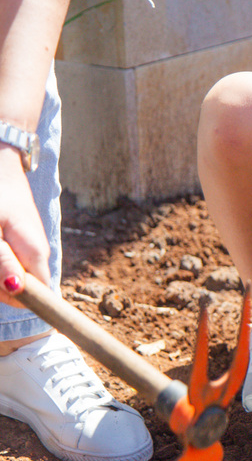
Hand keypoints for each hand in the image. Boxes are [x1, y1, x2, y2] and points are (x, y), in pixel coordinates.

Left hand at [0, 156, 48, 306]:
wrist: (0, 164)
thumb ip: (2, 259)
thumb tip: (16, 289)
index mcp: (35, 255)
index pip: (38, 296)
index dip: (13, 296)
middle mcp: (36, 257)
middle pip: (17, 289)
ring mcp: (26, 251)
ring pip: (5, 277)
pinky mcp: (16, 246)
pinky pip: (3, 264)